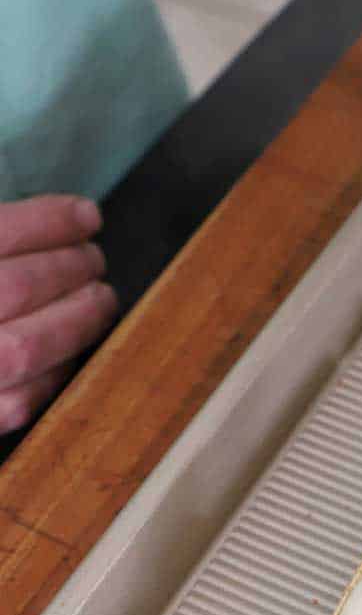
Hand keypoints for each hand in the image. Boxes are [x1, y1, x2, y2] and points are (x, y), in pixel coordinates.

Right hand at [0, 196, 117, 434]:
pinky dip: (58, 369)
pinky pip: (26, 398)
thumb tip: (53, 222)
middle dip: (70, 267)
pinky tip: (71, 349)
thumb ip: (1, 239)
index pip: (0, 233)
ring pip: (32, 345)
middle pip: (21, 286)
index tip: (87, 215)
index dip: (49, 220)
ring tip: (100, 297)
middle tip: (95, 260)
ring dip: (79, 317)